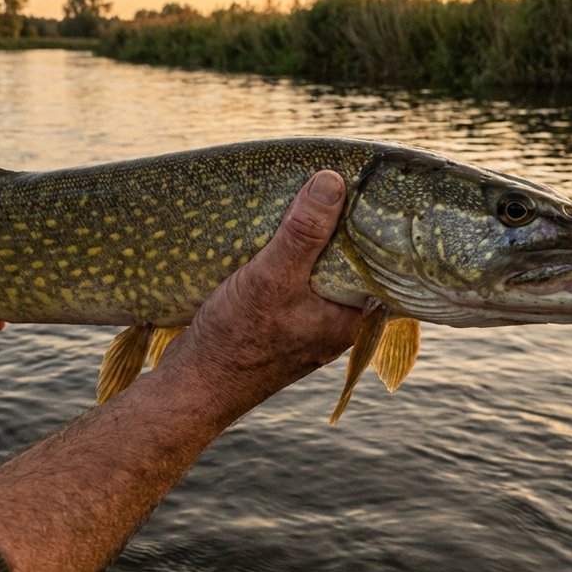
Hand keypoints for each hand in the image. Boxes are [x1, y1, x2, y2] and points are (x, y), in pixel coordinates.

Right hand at [0, 170, 363, 571]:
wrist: (192, 392)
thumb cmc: (235, 339)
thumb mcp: (271, 277)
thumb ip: (304, 232)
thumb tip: (334, 181)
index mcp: (350, 313)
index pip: (378, 257)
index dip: (372, 220)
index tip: (364, 182)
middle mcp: (336, 321)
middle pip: (348, 260)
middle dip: (337, 225)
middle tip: (326, 179)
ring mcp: (308, 325)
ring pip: (319, 271)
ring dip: (308, 240)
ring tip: (296, 198)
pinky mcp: (281, 326)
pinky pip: (295, 282)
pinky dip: (287, 258)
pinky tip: (270, 236)